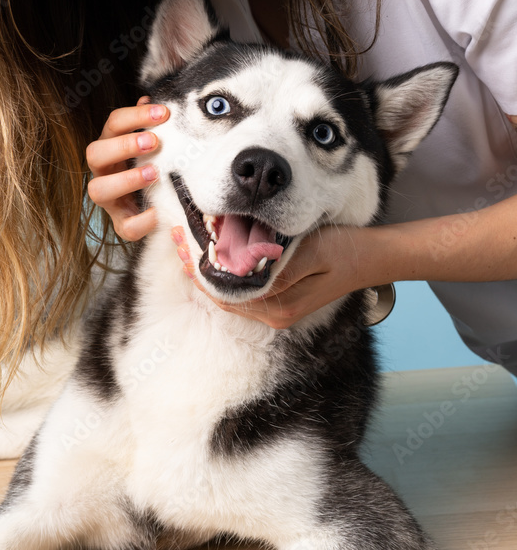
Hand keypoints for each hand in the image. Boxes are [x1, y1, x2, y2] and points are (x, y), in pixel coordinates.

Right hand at [86, 95, 168, 239]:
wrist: (150, 203)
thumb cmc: (148, 163)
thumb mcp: (149, 143)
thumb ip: (147, 124)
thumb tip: (150, 99)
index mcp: (110, 145)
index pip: (114, 123)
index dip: (136, 116)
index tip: (164, 113)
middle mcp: (103, 171)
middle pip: (94, 153)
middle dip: (123, 146)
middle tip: (153, 141)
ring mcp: (110, 199)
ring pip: (98, 190)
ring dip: (126, 180)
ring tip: (153, 173)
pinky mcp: (122, 223)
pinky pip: (124, 227)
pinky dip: (141, 221)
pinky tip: (157, 212)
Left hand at [171, 222, 373, 328]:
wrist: (373, 258)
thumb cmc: (346, 249)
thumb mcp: (312, 251)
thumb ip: (276, 263)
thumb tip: (239, 266)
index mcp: (279, 306)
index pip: (224, 291)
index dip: (198, 268)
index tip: (182, 240)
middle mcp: (274, 315)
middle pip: (221, 295)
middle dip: (196, 267)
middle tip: (175, 234)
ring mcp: (277, 310)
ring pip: (229, 293)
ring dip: (208, 269)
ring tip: (187, 239)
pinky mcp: (282, 301)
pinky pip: (244, 290)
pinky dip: (226, 272)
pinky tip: (216, 250)